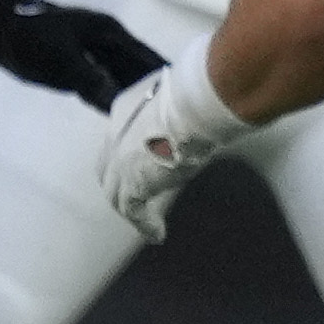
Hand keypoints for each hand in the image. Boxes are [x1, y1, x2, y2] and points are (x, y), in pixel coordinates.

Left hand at [0, 0, 164, 109]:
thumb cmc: (29, 35)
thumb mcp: (60, 57)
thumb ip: (89, 79)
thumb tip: (117, 101)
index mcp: (109, 32)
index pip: (143, 55)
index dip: (161, 72)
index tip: (184, 91)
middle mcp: (106, 43)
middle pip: (135, 67)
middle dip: (152, 85)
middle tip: (174, 110)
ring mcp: (91, 56)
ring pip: (119, 77)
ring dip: (133, 93)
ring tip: (154, 116)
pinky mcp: (76, 68)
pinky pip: (101, 85)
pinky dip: (111, 97)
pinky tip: (120, 112)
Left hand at [95, 55, 258, 240]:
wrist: (196, 103)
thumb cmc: (201, 89)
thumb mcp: (187, 90)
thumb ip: (188, 98)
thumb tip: (215, 90)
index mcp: (125, 109)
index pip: (120, 136)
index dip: (130, 150)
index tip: (147, 158)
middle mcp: (114, 136)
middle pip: (107, 166)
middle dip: (119, 180)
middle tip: (139, 194)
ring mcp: (119, 162)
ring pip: (115, 191)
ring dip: (131, 205)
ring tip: (146, 219)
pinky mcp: (132, 185)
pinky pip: (133, 211)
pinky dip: (144, 224)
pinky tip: (157, 234)